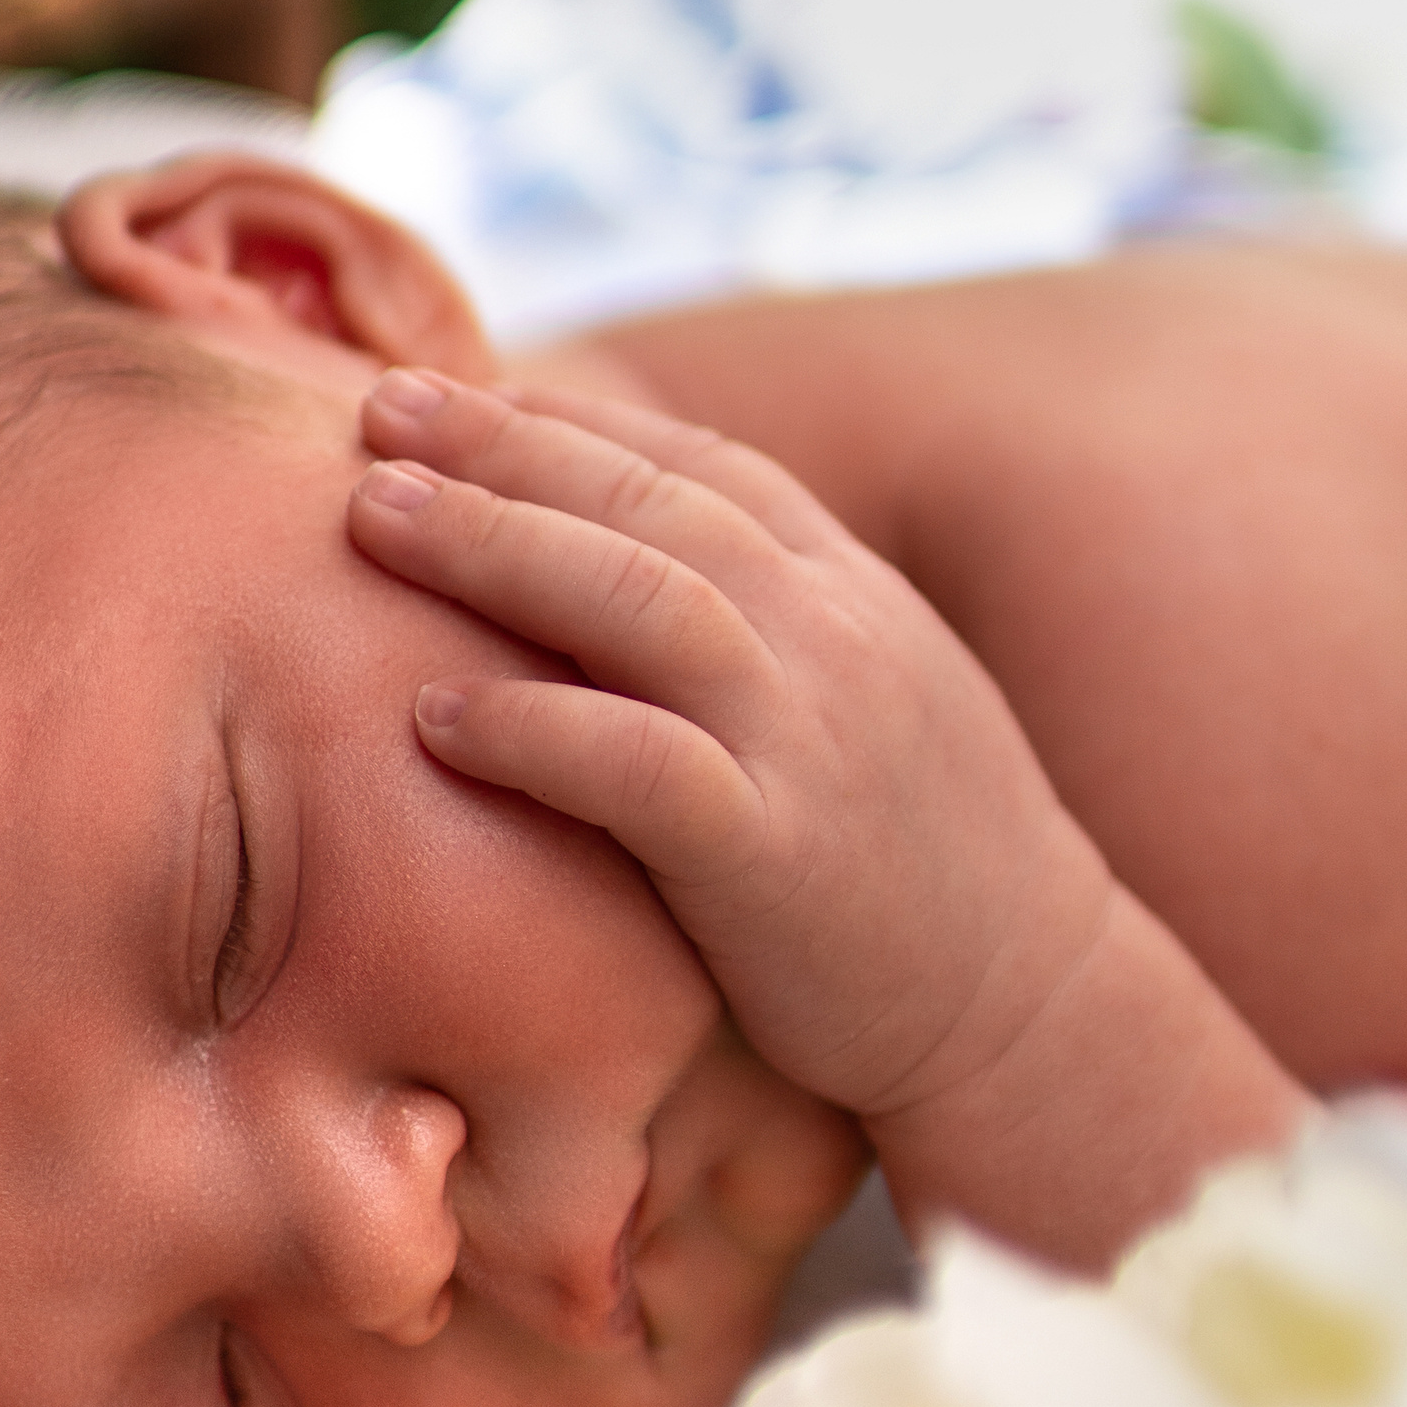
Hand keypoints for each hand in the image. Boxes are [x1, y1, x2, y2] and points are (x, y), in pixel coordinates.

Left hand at [347, 370, 1114, 1137]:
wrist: (1034, 1014)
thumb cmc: (913, 878)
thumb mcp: (863, 713)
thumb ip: (766, 638)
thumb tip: (627, 592)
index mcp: (851, 594)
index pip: (697, 464)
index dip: (568, 419)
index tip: (456, 392)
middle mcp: (835, 636)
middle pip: (647, 501)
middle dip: (502, 445)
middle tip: (378, 411)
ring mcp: (811, 736)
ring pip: (636, 598)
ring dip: (494, 545)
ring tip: (371, 518)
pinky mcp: (777, 852)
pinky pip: (637, 765)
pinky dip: (529, 728)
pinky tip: (428, 713)